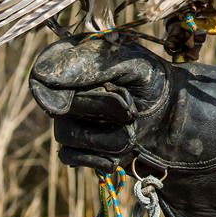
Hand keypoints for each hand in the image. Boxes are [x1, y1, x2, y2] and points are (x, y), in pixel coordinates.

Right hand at [29, 37, 169, 172]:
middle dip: (102, 109)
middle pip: (60, 106)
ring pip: (66, 134)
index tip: (67, 103)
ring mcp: (70, 118)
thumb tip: (42, 76)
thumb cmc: (153, 82)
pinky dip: (96, 157)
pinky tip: (118, 155)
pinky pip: (70, 156)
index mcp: (76, 59)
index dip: (52, 89)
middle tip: (132, 109)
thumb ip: (89, 64)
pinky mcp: (77, 146)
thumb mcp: (132, 64)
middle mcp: (67, 89)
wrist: (173, 116)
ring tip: (132, 130)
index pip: (44, 72)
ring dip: (105, 136)